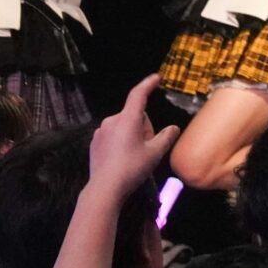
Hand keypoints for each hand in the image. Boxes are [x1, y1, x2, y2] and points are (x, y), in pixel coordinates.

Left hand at [87, 74, 176, 200]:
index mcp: (128, 119)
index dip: (148, 84)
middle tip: (148, 146)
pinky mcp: (94, 143)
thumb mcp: (155, 154)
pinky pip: (113, 135)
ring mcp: (101, 132)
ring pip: (123, 125)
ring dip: (132, 134)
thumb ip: (166, 137)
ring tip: (135, 156)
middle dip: (143, 126)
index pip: (139, 95)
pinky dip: (120, 141)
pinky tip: (122, 159)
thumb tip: (174, 128)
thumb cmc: (132, 168)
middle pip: (134, 115)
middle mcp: (112, 121)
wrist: (104, 189)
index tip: (156, 77)